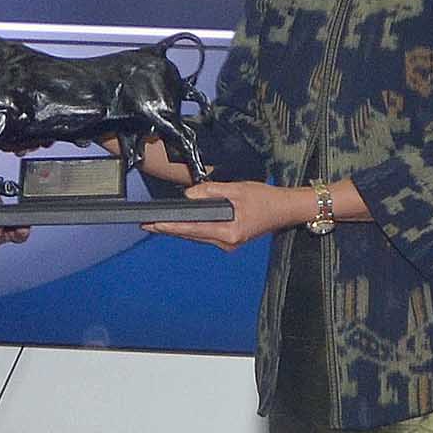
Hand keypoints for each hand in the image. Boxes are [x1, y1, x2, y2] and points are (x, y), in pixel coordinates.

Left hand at [141, 178, 299, 250]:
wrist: (286, 209)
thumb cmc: (266, 199)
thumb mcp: (237, 189)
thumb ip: (211, 191)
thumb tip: (189, 195)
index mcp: (229, 232)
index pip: (193, 229)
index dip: (171, 226)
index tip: (153, 225)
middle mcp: (227, 243)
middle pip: (192, 235)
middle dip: (169, 229)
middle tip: (147, 225)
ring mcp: (228, 244)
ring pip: (197, 237)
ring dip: (179, 230)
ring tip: (158, 225)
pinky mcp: (229, 240)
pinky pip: (206, 235)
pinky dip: (192, 229)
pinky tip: (180, 225)